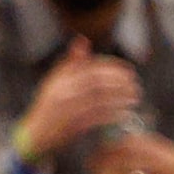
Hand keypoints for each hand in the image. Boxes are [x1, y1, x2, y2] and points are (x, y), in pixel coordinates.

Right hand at [17, 39, 140, 161]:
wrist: (37, 134)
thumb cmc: (48, 105)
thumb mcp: (55, 80)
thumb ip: (71, 62)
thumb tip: (83, 39)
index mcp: (61, 80)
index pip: (92, 70)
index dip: (113, 68)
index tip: (129, 70)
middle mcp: (65, 93)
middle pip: (99, 85)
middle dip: (120, 83)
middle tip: (136, 84)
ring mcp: (69, 110)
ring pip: (101, 102)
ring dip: (121, 99)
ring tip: (136, 97)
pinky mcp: (74, 126)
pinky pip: (99, 119)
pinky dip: (114, 115)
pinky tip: (126, 113)